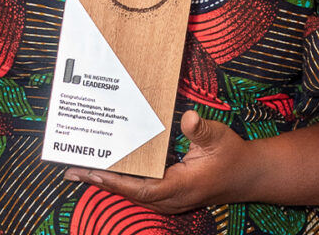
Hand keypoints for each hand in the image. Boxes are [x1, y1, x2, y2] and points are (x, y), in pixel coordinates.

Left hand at [63, 110, 257, 214]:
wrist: (247, 176)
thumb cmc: (232, 156)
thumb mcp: (219, 137)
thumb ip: (202, 129)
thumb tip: (188, 117)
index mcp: (182, 186)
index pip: (143, 189)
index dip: (116, 183)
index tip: (92, 173)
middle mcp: (172, 198)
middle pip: (130, 194)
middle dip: (101, 183)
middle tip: (71, 170)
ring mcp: (170, 200)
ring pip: (133, 195)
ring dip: (107, 184)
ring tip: (79, 171)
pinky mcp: (169, 196)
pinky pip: (140, 192)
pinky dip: (121, 182)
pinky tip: (106, 171)